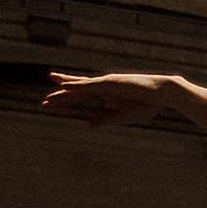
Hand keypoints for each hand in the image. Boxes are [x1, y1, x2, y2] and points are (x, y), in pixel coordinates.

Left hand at [42, 72, 180, 126]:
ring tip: (48, 98)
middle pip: (76, 90)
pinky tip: (64, 86)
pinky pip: (89, 85)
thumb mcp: (123, 115)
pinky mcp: (109, 83)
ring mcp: (105, 83)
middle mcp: (102, 86)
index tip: (50, 103)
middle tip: (44, 103)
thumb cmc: (147, 104)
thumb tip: (88, 123)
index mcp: (106, 93)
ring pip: (79, 87)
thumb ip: (105, 118)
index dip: (65, 99)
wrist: (162, 94)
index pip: (81, 94)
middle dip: (60, 96)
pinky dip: (76, 85)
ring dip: (63, 93)